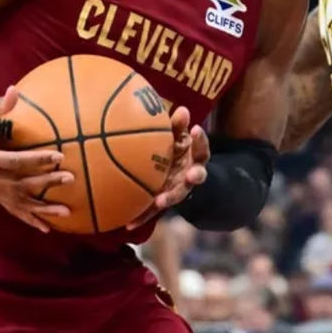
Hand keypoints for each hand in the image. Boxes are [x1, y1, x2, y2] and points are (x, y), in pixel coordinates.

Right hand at [0, 86, 72, 232]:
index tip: (60, 156)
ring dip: (44, 208)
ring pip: (20, 202)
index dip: (38, 159)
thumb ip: (1, 104)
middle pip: (21, 183)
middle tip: (71, 177)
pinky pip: (14, 209)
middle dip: (47, 182)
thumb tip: (15, 90)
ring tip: (67, 212)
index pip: (16, 161)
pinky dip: (30, 219)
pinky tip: (47, 228)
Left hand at [128, 107, 209, 228]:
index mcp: (196, 156)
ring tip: (160, 201)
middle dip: (196, 175)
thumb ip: (179, 126)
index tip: (196, 129)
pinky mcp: (164, 201)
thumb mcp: (179, 136)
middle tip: (193, 174)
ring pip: (177, 195)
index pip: (203, 147)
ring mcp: (179, 189)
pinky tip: (129, 223)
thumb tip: (182, 109)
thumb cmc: (176, 148)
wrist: (177, 173)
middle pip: (197, 175)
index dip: (201, 139)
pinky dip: (142, 217)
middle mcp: (191, 174)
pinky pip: (153, 210)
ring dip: (170, 198)